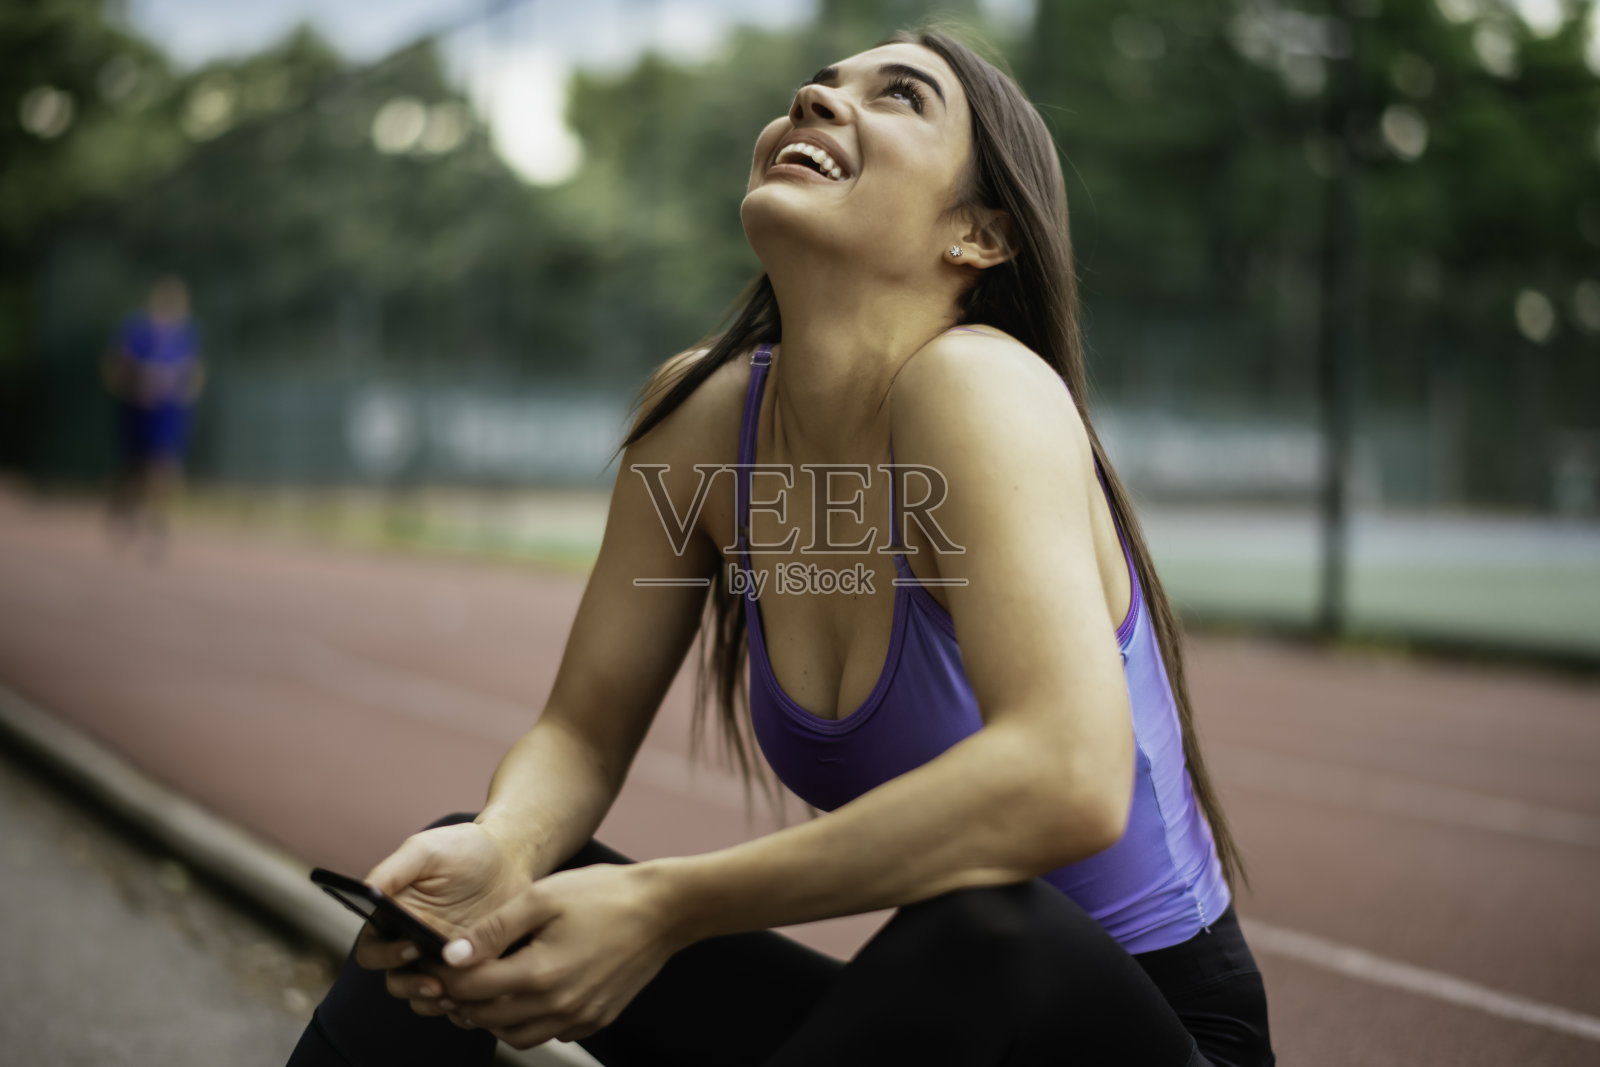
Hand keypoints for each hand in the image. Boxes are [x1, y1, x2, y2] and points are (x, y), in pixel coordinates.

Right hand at [350, 820, 536, 1016]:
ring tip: (456, 997)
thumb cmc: (463, 849)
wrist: (510, 857)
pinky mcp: (472, 969)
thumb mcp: (427, 850)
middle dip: (411, 987)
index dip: (385, 956)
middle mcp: (413, 944)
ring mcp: (443, 960)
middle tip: (437, 985)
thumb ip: (394, 869)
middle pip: (396, 981)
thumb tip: (366, 892)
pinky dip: (464, 1003)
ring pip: (424, 997)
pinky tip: (479, 996)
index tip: (412, 948)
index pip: (372, 951)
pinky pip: (460, 997)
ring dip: (434, 1003)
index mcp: (394, 919)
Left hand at [426, 861, 682, 1048]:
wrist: (665, 909)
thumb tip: (452, 954)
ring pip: (515, 1035)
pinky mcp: (596, 1019)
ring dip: (492, 1017)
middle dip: (463, 998)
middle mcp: (557, 1006)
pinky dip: (528, 1021)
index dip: (446, 975)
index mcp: (539, 974)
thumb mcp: (543, 897)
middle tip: (454, 975)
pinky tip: (528, 993)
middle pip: (487, 1018)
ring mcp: (579, 1017)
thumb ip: (494, 928)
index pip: (471, 989)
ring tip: (487, 987)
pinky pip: (549, 1033)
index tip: (437, 960)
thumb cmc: (606, 895)